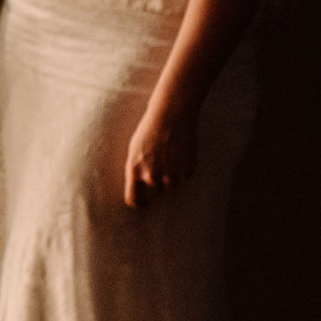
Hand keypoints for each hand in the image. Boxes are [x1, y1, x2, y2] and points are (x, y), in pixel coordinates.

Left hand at [121, 91, 194, 210]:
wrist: (171, 116)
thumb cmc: (149, 130)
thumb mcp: (134, 150)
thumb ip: (136, 170)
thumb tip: (140, 188)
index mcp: (135, 171)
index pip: (133, 200)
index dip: (139, 204)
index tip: (144, 205)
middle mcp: (152, 177)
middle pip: (156, 194)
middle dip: (157, 185)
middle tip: (160, 166)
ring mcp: (171, 175)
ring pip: (171, 186)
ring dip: (171, 177)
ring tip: (170, 156)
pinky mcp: (187, 170)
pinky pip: (185, 177)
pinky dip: (183, 169)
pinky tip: (180, 152)